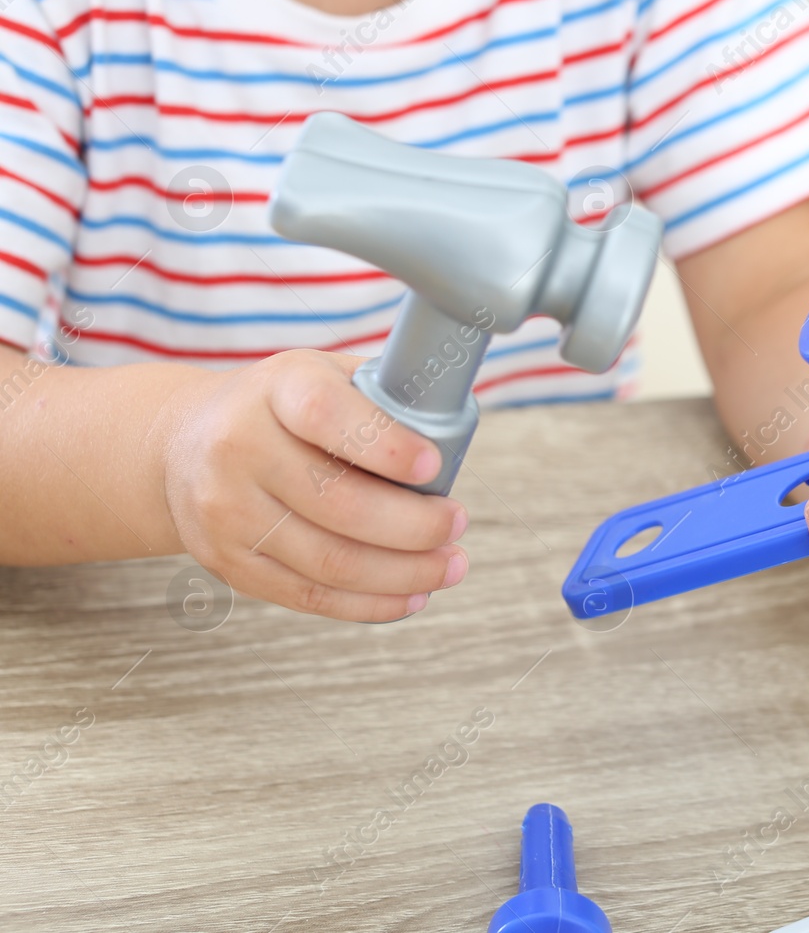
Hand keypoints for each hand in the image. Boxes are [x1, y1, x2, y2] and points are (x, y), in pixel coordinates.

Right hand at [159, 350, 468, 621]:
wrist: (183, 443)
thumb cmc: (280, 408)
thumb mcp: (320, 374)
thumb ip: (382, 394)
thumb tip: (457, 428)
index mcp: (274, 390)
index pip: (327, 416)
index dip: (387, 446)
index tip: (436, 466)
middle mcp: (238, 449)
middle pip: (339, 503)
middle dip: (415, 524)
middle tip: (457, 524)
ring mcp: (227, 512)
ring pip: (330, 560)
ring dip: (405, 572)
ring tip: (450, 566)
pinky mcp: (227, 562)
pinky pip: (309, 595)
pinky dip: (370, 603)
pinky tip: (411, 595)